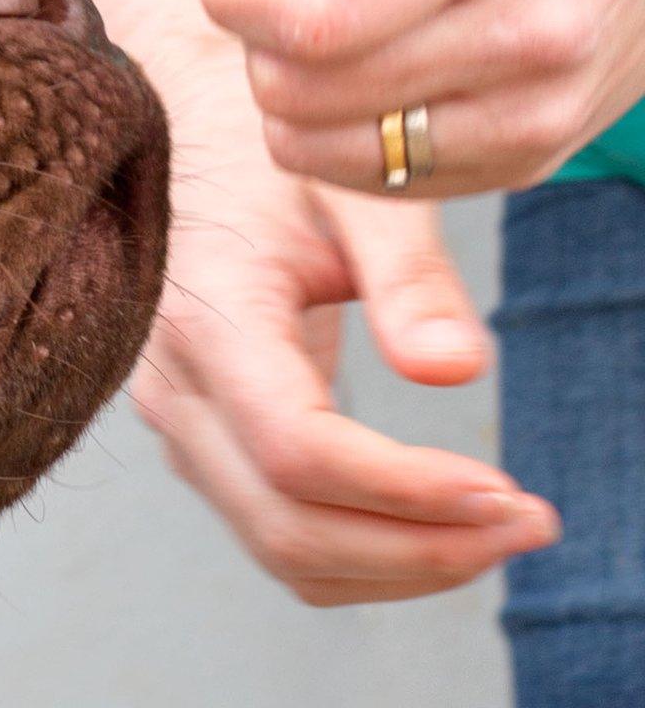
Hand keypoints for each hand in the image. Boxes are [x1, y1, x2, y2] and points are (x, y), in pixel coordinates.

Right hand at [132, 27, 558, 604]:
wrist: (180, 141)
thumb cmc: (270, 155)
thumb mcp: (356, 190)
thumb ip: (409, 276)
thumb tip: (463, 370)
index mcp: (207, 321)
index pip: (298, 450)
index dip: (404, 490)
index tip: (505, 490)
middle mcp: (174, 390)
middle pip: (287, 523)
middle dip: (419, 548)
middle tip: (532, 523)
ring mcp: (178, 426)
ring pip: (280, 547)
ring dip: (397, 566)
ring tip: (502, 530)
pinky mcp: (200, 443)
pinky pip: (275, 533)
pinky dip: (362, 556)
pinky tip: (440, 525)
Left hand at [198, 0, 644, 195]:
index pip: (310, 14)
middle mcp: (527, 37)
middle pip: (296, 88)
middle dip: (260, 31)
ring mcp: (532, 115)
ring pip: (312, 149)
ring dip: (293, 87)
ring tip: (340, 17)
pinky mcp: (526, 160)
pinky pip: (368, 176)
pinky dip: (340, 130)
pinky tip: (381, 60)